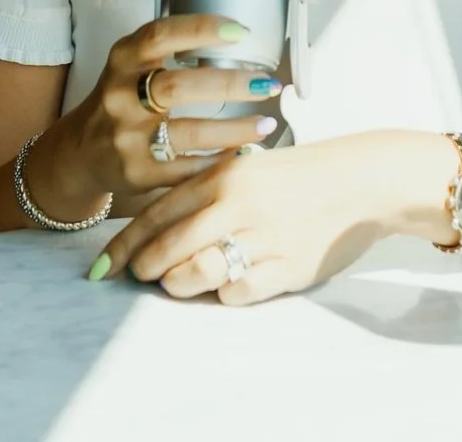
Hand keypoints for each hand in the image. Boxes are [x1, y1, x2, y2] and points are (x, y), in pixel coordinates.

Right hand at [36, 14, 280, 218]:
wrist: (81, 152)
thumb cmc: (122, 99)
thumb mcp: (132, 64)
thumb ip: (169, 48)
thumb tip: (235, 33)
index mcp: (123, 60)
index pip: (160, 35)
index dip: (202, 29)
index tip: (241, 31)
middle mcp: (119, 96)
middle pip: (178, 86)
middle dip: (230, 84)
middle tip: (268, 83)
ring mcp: (126, 138)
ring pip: (188, 133)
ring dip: (235, 129)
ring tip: (267, 123)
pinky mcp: (136, 173)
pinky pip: (187, 169)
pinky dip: (219, 161)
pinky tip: (244, 153)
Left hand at [88, 135, 385, 304]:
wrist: (359, 180)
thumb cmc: (301, 175)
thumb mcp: (249, 167)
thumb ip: (209, 190)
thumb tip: (164, 223)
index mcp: (224, 175)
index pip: (158, 213)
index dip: (125, 243)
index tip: (102, 264)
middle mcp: (237, 204)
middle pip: (170, 245)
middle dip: (144, 266)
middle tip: (137, 276)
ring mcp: (262, 235)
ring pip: (197, 271)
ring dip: (178, 284)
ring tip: (175, 284)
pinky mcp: (286, 266)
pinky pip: (239, 291)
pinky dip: (224, 294)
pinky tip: (225, 287)